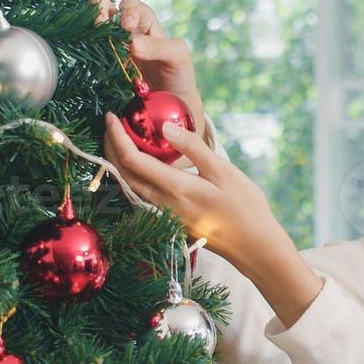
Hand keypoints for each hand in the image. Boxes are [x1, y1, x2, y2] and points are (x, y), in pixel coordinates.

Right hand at [90, 0, 204, 123]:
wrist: (173, 102)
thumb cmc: (179, 74)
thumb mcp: (177, 57)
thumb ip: (158, 47)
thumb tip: (132, 44)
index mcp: (147, 25)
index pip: (134, 7)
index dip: (128, 11)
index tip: (127, 25)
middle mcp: (129, 34)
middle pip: (110, 10)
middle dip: (103, 10)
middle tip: (101, 23)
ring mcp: (116, 49)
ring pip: (98, 28)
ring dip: (93, 26)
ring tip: (93, 32)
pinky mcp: (108, 67)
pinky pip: (95, 52)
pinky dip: (89, 47)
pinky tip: (91, 51)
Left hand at [101, 112, 289, 271]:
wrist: (253, 247)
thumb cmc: (244, 207)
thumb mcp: (224, 171)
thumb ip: (193, 147)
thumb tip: (164, 127)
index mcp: (175, 188)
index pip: (132, 160)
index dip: (116, 136)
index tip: (111, 116)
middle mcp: (162, 204)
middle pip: (121, 174)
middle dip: (110, 147)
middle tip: (111, 124)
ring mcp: (163, 216)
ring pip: (127, 186)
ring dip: (117, 162)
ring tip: (119, 139)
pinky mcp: (167, 221)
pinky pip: (139, 196)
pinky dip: (130, 176)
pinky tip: (137, 164)